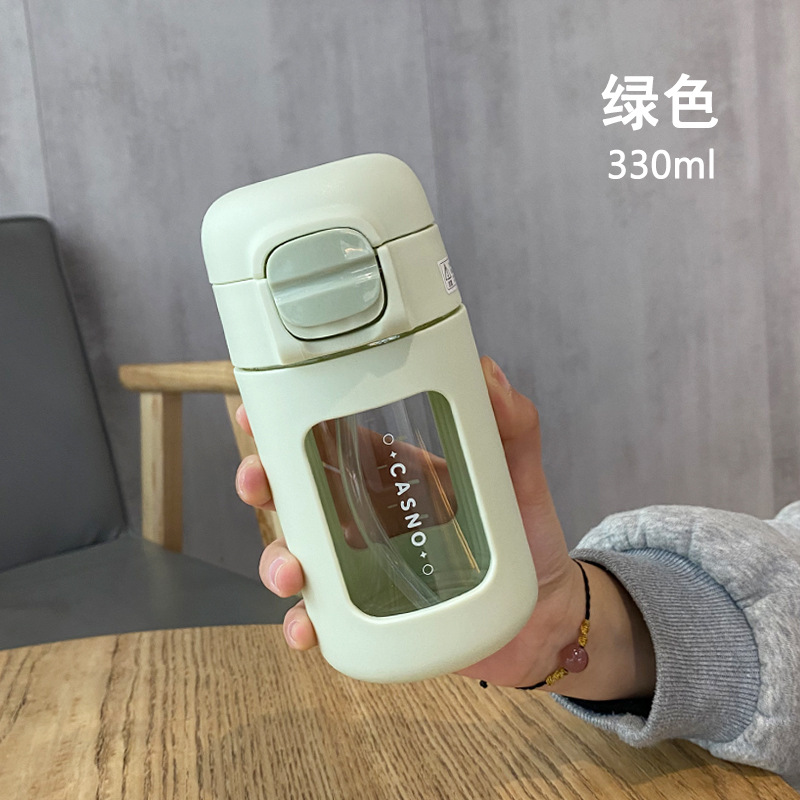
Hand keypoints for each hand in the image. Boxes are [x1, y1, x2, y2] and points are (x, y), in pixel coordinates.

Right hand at [236, 357, 654, 698]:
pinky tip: (307, 628)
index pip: (327, 441)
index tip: (255, 413)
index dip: (284, 426)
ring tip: (293, 569)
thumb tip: (487, 371)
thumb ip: (512, 423)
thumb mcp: (519, 472)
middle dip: (262, 485)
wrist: (547, 612)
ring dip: (276, 560)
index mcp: (392, 473)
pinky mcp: (372, 618)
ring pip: (297, 556)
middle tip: (258, 482)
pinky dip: (305, 625)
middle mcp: (367, 517)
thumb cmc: (526, 536)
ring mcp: (364, 569)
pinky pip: (325, 620)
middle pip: (294, 495)